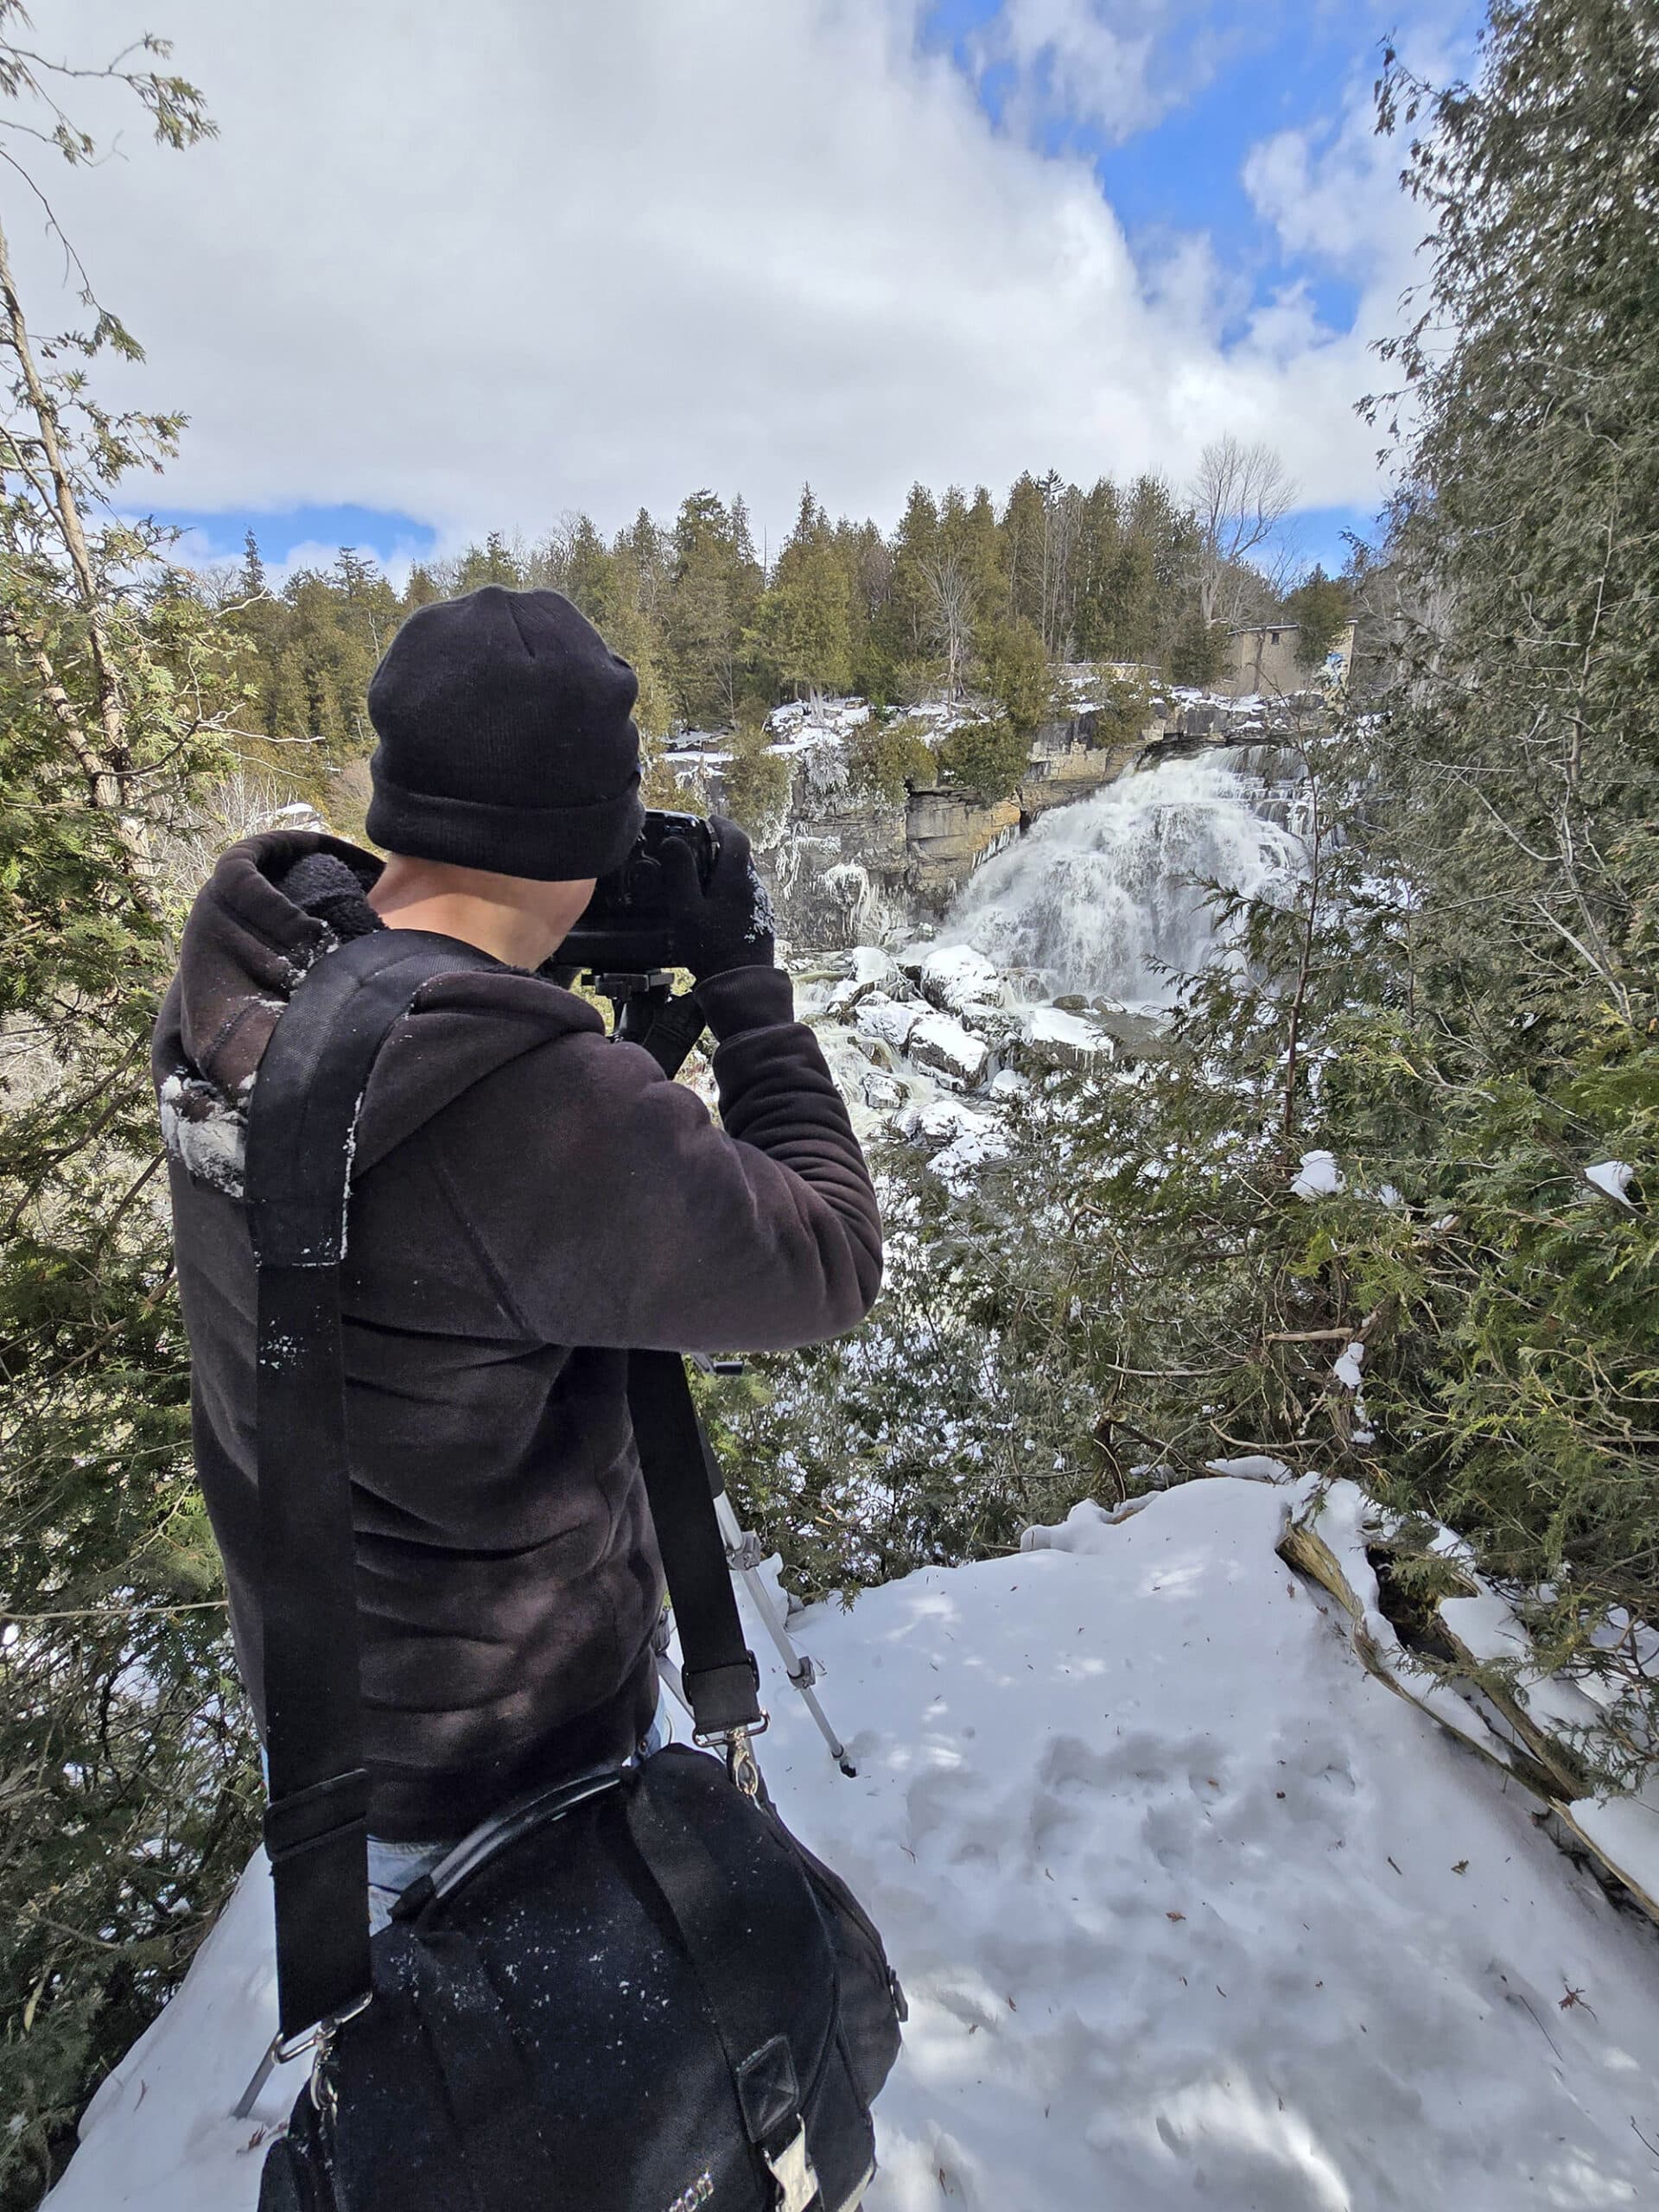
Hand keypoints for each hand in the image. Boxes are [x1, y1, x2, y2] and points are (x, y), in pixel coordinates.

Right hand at [659, 815, 775, 981]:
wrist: (741, 984)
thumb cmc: (711, 947)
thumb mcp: (687, 909)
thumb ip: (680, 873)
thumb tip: (672, 842)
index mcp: (737, 878)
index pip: (736, 837)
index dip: (722, 824)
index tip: (708, 820)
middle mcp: (753, 888)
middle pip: (741, 856)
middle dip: (722, 846)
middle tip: (699, 847)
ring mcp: (759, 906)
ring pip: (744, 877)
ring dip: (726, 870)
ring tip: (702, 876)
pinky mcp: (760, 922)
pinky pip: (745, 897)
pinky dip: (730, 891)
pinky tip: (714, 906)